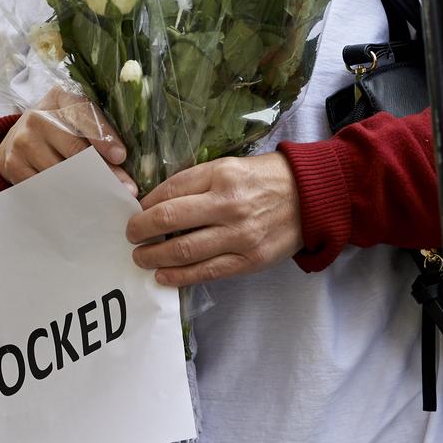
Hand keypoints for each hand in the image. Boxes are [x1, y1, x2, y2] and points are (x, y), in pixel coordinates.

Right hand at [0, 86, 132, 187]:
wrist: (17, 138)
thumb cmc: (59, 127)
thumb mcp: (74, 116)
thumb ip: (98, 127)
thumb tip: (127, 160)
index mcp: (59, 97)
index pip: (83, 114)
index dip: (103, 136)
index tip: (120, 156)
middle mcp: (38, 116)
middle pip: (74, 147)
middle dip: (103, 170)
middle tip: (124, 188)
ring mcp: (23, 141)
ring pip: (61, 171)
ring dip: (86, 188)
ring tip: (107, 199)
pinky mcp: (14, 165)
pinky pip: (45, 186)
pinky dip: (64, 197)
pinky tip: (80, 203)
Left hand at [125, 151, 303, 287]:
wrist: (312, 197)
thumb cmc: (265, 179)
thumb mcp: (228, 166)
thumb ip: (195, 181)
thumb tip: (155, 201)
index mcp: (221, 175)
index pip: (169, 191)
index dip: (145, 204)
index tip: (135, 212)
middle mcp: (228, 205)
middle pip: (169, 220)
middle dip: (141, 231)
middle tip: (129, 236)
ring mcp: (240, 236)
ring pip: (184, 250)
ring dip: (154, 256)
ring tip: (140, 257)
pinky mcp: (250, 260)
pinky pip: (207, 272)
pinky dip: (179, 276)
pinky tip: (163, 275)